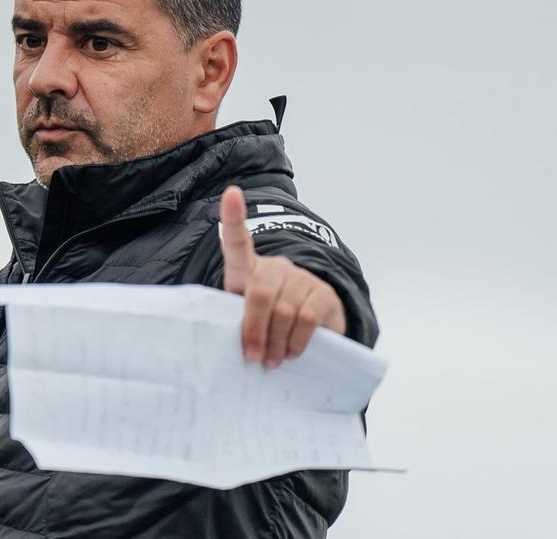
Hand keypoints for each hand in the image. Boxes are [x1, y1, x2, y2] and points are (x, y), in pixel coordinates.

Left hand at [220, 185, 345, 367]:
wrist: (311, 320)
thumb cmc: (266, 318)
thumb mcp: (245, 315)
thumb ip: (237, 320)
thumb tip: (235, 348)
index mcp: (247, 269)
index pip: (238, 241)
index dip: (234, 217)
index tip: (232, 194)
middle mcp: (276, 268)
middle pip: (259, 293)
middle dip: (253, 330)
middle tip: (253, 358)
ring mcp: (301, 278)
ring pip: (283, 311)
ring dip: (275, 343)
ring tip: (272, 362)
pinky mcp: (323, 294)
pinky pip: (306, 319)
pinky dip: (296, 341)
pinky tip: (292, 353)